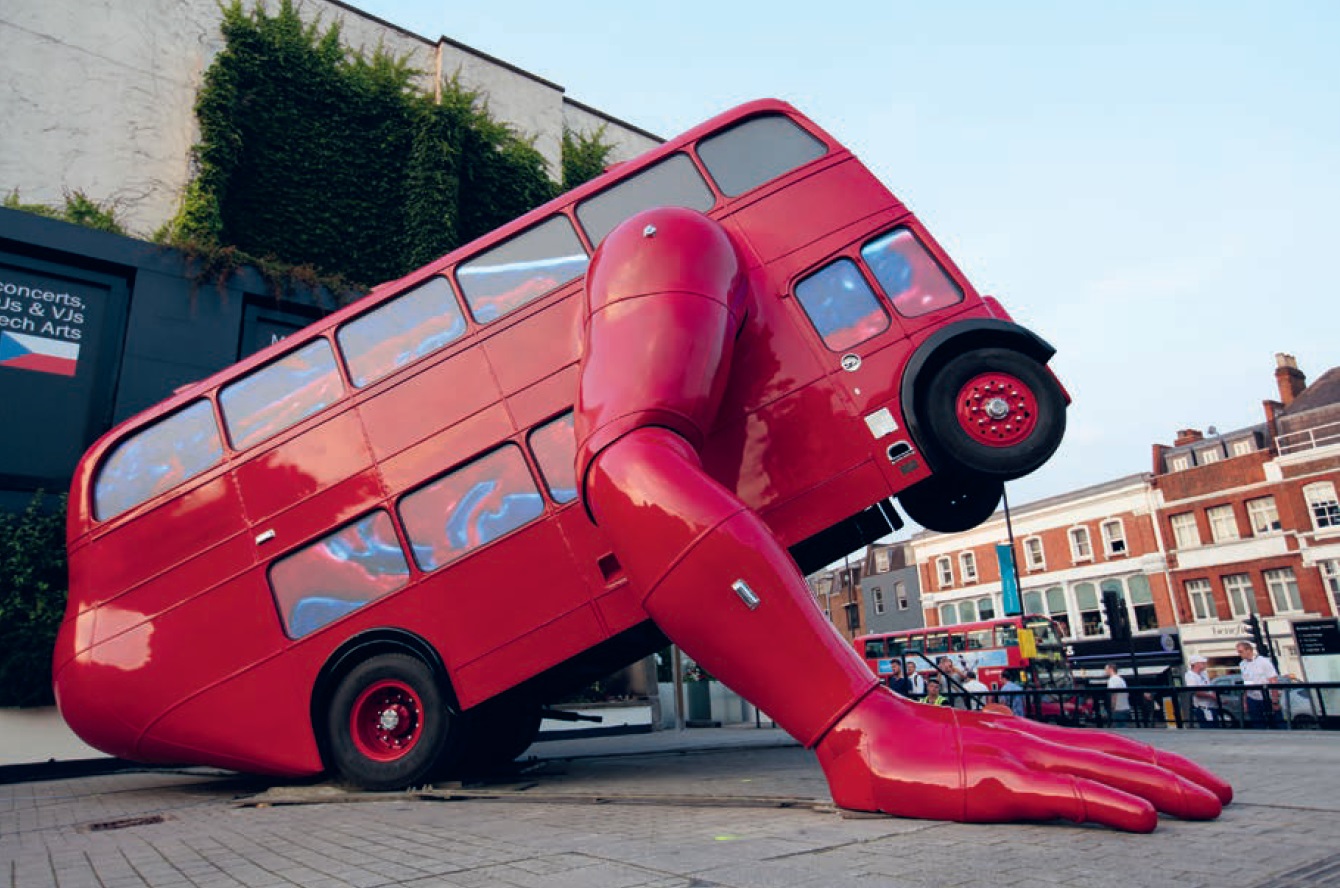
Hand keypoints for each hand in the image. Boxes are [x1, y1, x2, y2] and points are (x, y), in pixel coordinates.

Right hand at [817, 689, 1230, 831]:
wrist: (859, 732)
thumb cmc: (899, 755)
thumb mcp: (959, 766)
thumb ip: (992, 773)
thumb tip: (1019, 791)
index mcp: (1020, 738)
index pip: (1099, 749)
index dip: (1149, 764)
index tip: (1189, 781)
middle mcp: (1028, 740)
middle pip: (1117, 755)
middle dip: (1177, 775)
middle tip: (1224, 795)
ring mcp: (1016, 757)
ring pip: (1107, 770)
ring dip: (1165, 786)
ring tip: (1210, 805)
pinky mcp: (999, 782)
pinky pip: (1067, 795)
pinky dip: (1114, 803)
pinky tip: (1148, 818)